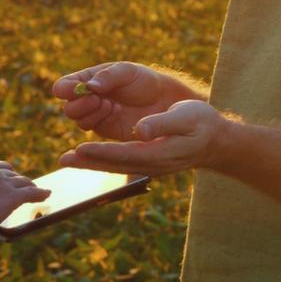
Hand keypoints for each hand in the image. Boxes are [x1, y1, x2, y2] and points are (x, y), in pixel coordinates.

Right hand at [0, 161, 49, 252]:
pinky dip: (42, 194)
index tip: (15, 181)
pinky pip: (33, 193)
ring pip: (25, 184)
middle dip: (21, 185)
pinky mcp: (12, 197)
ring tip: (38, 194)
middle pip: (15, 176)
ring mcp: (4, 183)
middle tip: (27, 192)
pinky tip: (47, 195)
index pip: (3, 167)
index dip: (11, 176)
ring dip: (32, 189)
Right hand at [51, 62, 181, 140]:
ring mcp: (95, 116)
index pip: (65, 85)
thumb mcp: (128, 71)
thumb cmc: (145, 81)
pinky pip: (92, 129)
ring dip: (89, 113)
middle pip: (69, 106)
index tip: (70, 90)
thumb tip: (89, 86)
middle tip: (96, 99)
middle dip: (79, 103)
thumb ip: (109, 76)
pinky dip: (98, 122)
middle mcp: (88, 98)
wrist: (165, 101)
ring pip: (78, 120)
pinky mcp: (105, 130)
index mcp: (89, 80)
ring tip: (108, 105)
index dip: (64, 88)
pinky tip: (112, 112)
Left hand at [59, 100, 234, 175]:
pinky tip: (89, 155)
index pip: (124, 154)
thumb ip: (162, 123)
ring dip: (91, 162)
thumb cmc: (203, 124)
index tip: (80, 149)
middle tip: (63, 160)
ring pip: (114, 164)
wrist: (217, 141)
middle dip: (88, 162)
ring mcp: (149, 164)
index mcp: (159, 153)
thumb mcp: (187, 117)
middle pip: (113, 164)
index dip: (101, 152)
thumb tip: (139, 129)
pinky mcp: (148, 160)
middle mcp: (151, 163)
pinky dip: (102, 158)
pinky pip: (120, 160)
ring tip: (68, 159)